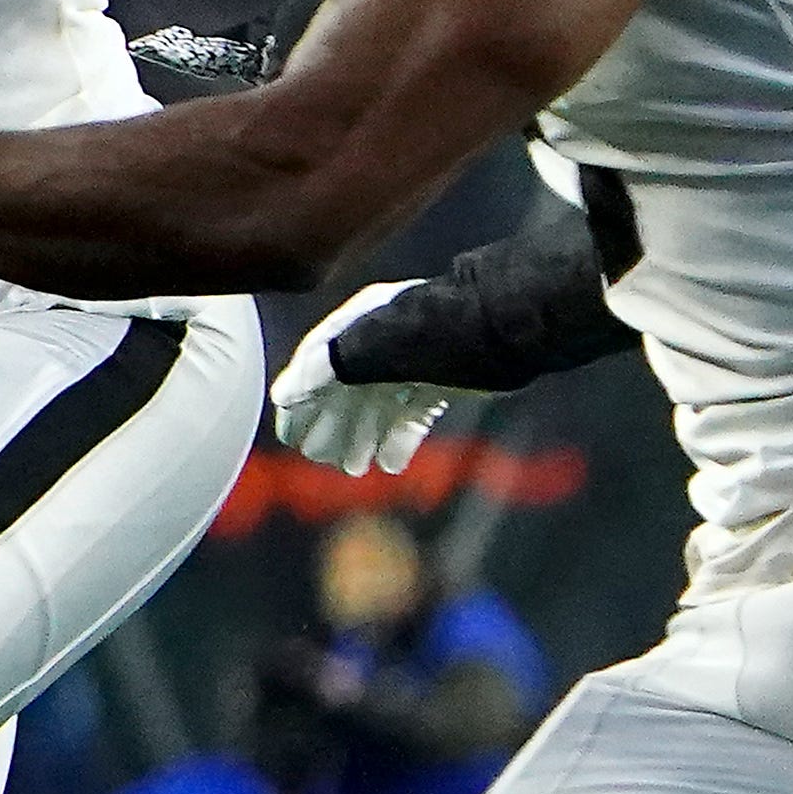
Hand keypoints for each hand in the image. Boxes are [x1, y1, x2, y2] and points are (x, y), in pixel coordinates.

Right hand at [272, 280, 454, 476]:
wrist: (508, 328)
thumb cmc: (438, 331)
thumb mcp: (375, 344)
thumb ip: (328, 366)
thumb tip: (284, 395)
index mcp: (361, 323)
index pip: (316, 363)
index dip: (299, 400)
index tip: (288, 434)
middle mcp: (383, 342)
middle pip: (344, 389)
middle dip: (330, 426)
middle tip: (319, 458)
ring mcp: (412, 364)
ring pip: (375, 407)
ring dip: (361, 438)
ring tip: (353, 469)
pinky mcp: (441, 383)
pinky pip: (410, 415)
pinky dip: (399, 440)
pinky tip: (391, 464)